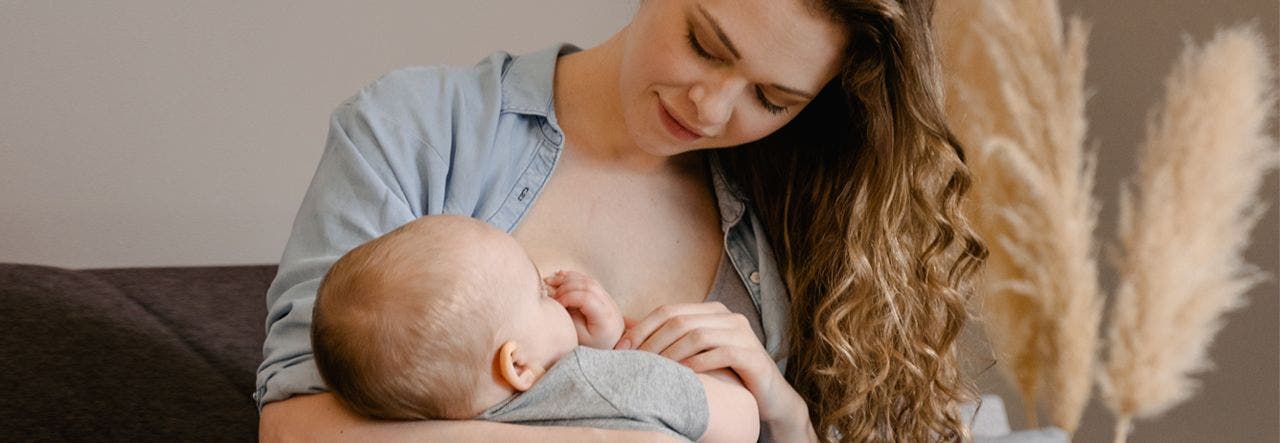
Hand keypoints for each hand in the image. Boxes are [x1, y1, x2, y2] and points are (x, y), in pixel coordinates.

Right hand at [544, 270, 624, 348]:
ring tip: (549, 281)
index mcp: (605, 316)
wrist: (609, 345)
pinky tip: (559, 277)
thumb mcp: (580, 338)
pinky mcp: (602, 295)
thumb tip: (556, 301)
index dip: (568, 297)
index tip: (556, 305)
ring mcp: (607, 298)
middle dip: (566, 286)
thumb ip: (569, 319)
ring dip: (567, 279)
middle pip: (587, 284)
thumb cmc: (593, 346)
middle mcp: (609, 304)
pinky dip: (573, 278)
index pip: (586, 297)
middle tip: (550, 293)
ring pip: (587, 280)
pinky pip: (588, 281)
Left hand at [618, 302, 811, 433]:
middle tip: (634, 363)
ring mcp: (742, 333)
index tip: (621, 349)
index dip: (642, 328)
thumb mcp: (696, 355)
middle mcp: (728, 316)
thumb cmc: (726, 376)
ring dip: (671, 353)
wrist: (769, 398)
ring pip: (697, 334)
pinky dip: (698, 363)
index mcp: (712, 311)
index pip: (668, 310)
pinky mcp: (753, 354)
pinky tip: (684, 375)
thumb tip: (624, 331)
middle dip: (652, 342)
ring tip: (655, 370)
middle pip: (679, 321)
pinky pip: (720, 353)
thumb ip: (669, 341)